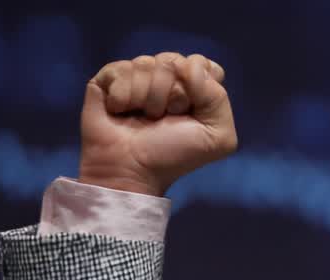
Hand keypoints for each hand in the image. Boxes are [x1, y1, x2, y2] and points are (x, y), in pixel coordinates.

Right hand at [79, 52, 237, 196]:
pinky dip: (123, 96)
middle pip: (174, 60)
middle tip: (164, 118)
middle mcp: (166, 77)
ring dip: (147, 99)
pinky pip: (122, 69)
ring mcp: (137, 75)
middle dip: (172, 93)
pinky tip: (121, 111)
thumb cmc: (173, 155)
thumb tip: (188, 65)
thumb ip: (219, 98)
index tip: (191, 110)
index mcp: (194, 88)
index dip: (198, 84)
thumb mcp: (217, 136)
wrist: (131, 169)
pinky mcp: (110, 77)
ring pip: (147, 63)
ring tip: (142, 118)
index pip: (201, 63)